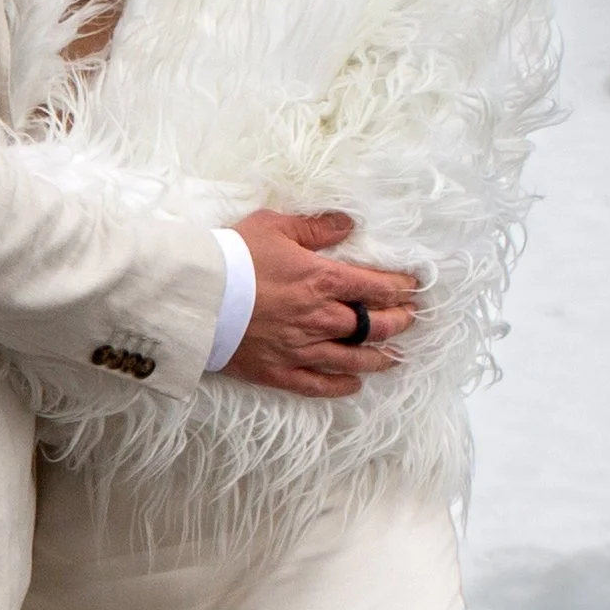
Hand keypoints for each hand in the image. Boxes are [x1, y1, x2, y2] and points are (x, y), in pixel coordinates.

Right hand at [224, 210, 416, 397]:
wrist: (197, 295)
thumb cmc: (232, 256)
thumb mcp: (274, 226)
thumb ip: (315, 227)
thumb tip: (347, 223)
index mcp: (322, 280)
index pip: (375, 287)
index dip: (398, 287)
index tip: (411, 288)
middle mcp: (319, 318)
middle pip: (373, 325)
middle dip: (397, 321)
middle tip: (409, 319)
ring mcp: (301, 349)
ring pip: (352, 359)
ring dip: (378, 357)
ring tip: (394, 356)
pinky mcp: (279, 371)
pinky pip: (318, 385)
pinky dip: (340, 386)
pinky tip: (353, 384)